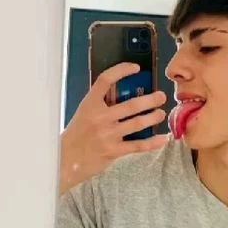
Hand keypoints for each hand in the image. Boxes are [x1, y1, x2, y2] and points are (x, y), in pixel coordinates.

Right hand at [60, 62, 168, 193]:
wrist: (65, 159)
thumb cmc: (77, 134)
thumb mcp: (84, 113)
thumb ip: (100, 104)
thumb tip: (123, 93)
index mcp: (90, 104)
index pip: (105, 81)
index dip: (121, 71)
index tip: (135, 68)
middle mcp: (99, 117)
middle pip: (130, 105)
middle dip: (150, 100)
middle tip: (162, 96)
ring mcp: (107, 135)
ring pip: (137, 124)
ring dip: (153, 118)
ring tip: (161, 114)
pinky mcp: (113, 151)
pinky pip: (137, 145)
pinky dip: (153, 142)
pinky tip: (163, 138)